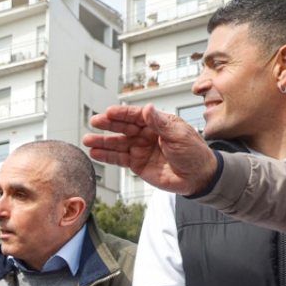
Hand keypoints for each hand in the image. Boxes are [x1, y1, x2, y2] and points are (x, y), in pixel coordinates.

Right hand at [85, 104, 218, 195]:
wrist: (198, 177)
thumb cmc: (194, 153)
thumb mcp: (179, 135)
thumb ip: (160, 123)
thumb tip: (147, 109)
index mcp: (158, 123)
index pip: (137, 115)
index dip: (122, 114)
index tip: (108, 113)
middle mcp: (146, 134)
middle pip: (124, 127)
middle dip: (108, 125)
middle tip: (94, 122)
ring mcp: (140, 149)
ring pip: (118, 143)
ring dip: (102, 141)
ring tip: (87, 140)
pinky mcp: (137, 164)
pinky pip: (119, 159)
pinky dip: (107, 156)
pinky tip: (95, 153)